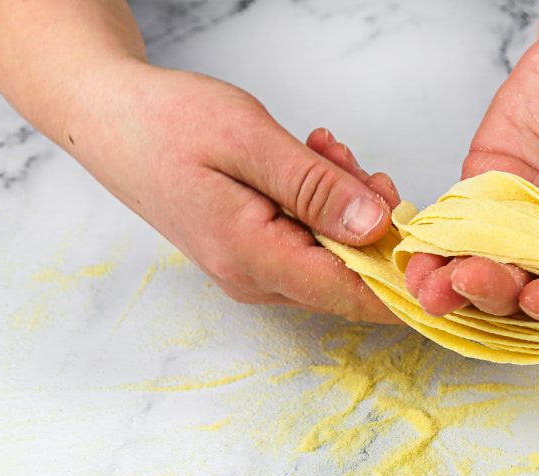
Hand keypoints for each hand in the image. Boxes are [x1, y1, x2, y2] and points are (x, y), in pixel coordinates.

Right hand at [67, 62, 401, 322]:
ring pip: (329, 253)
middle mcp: (253, 279)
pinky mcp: (248, 251)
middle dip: (370, 218)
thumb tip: (377, 227)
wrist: (107, 118)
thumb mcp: (251, 143)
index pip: (351, 295)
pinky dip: (320, 202)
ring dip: (342, 202)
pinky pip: (306, 239)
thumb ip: (317, 189)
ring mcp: (249, 269)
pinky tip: (308, 160)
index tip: (431, 242)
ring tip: (321, 149)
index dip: (402, 277)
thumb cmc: (166, 124)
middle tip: (349, 159)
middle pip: (346, 273)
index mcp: (253, 259)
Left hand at [406, 8, 538, 321]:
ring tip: (430, 286)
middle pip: (530, 287)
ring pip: (487, 266)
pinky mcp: (483, 192)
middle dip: (497, 294)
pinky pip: (456, 227)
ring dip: (456, 284)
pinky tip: (414, 258)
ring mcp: (521, 220)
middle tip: (470, 281)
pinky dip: (434, 246)